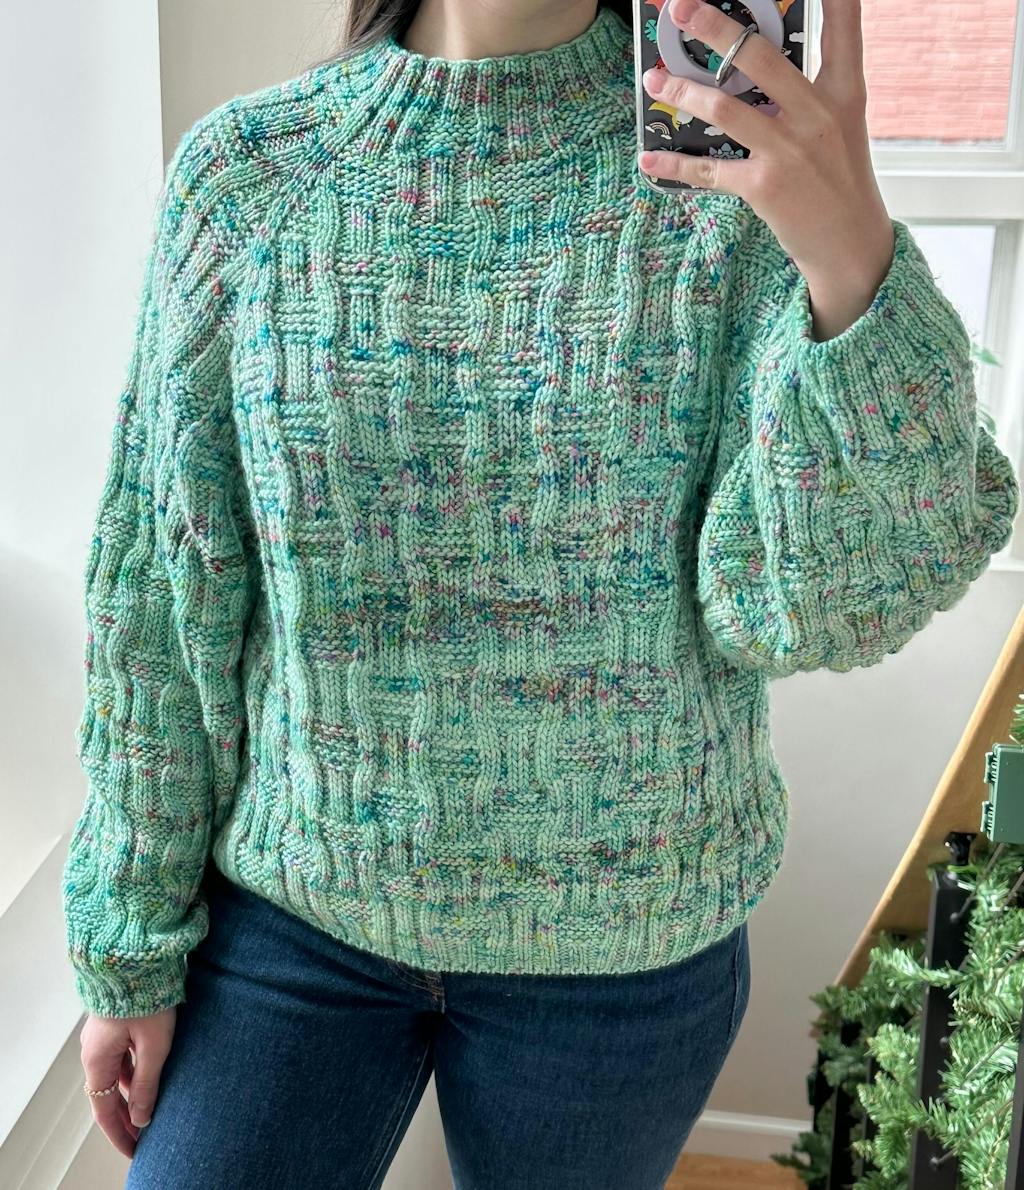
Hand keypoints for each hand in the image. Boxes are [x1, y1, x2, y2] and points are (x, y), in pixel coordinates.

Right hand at [79, 1007, 175, 1157]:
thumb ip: (147, 1083)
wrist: (137, 956)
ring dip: (129, 1094)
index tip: (134, 1150)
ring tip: (148, 1109)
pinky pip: (120, 1056)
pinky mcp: (114, 1022)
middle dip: (125, 1117)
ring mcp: (102, 1036)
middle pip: (107, 1094)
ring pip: (114, 1074)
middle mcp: (93, 1051)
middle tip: (143, 1136)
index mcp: (97, 1060)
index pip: (104, 1110)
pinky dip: (131, 1072)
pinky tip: (147, 1076)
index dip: (119, 1133)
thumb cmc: (147, 998)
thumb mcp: (154, 1045)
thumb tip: (141, 1118)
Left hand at [638, 0, 894, 338]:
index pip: (843, 27)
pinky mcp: (764, 187)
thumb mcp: (839, 126)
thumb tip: (752, 66)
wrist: (850, 244)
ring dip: (682, 91)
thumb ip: (806, 92)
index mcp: (843, 92)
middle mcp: (817, 114)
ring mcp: (789, 151)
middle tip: (681, 9)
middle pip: (759, 57)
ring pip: (724, 108)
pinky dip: (674, 165)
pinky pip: (708, 169)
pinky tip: (650, 159)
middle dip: (715, 28)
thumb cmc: (838, 180)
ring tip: (654, 80)